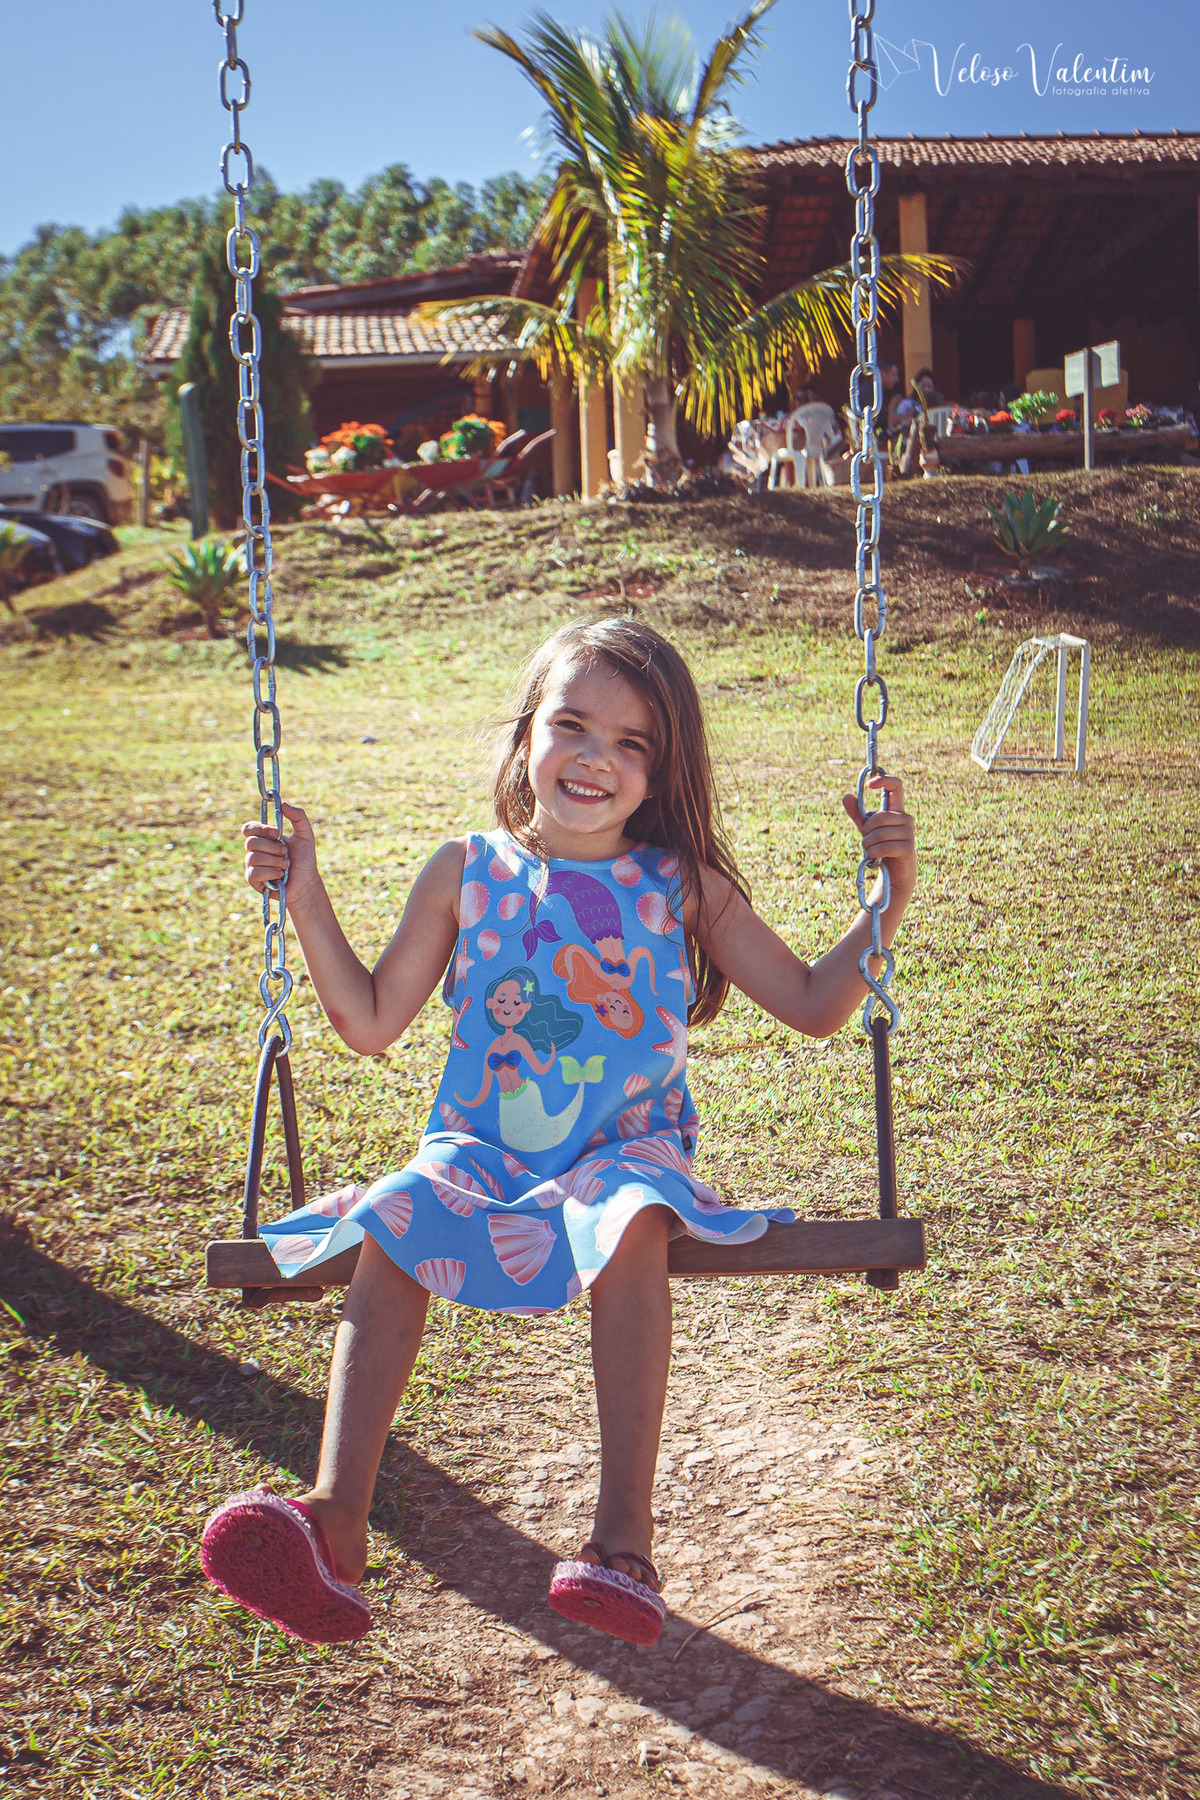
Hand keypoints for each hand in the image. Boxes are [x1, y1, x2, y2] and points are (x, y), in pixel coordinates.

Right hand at [242, 801, 319, 903]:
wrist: (306, 882)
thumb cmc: (304, 860)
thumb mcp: (305, 835)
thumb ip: (298, 817)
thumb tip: (283, 804)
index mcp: (263, 838)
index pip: (249, 828)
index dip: (260, 829)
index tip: (277, 833)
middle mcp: (254, 850)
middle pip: (251, 842)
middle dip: (273, 847)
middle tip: (286, 853)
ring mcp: (251, 865)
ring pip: (253, 857)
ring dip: (275, 861)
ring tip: (286, 865)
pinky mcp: (252, 879)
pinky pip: (254, 872)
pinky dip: (271, 872)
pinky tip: (280, 875)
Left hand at [841, 775, 915, 895]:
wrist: (894, 873)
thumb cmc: (881, 847)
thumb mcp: (867, 829)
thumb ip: (857, 814)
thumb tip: (846, 796)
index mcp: (897, 809)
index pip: (896, 786)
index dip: (884, 780)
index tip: (870, 784)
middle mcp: (906, 818)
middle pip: (879, 817)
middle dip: (866, 830)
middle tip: (866, 840)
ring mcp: (909, 833)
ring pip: (879, 833)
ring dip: (868, 844)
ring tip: (870, 850)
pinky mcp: (908, 848)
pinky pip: (883, 846)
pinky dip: (873, 852)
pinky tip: (874, 857)